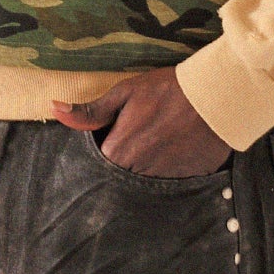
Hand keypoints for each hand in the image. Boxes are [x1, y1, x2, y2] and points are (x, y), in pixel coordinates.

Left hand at [52, 69, 230, 177]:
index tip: (111, 140)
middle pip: (120, 177)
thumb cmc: (169, 90)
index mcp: (118, 152)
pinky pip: (171, 183)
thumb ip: (91, 111)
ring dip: (146, 169)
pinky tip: (177, 151)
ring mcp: (164, 180)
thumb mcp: (126, 92)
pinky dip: (171, 171)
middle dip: (123, 164)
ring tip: (158, 144)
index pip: (97, 165)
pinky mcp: (188, 180)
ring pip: (144, 183)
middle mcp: (139, 173)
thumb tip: (55, 110)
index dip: (103, 152)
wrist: (217, 96)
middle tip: (139, 140)